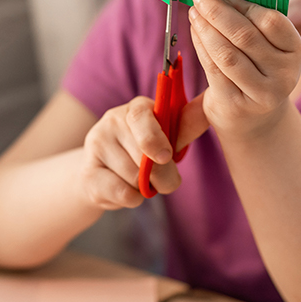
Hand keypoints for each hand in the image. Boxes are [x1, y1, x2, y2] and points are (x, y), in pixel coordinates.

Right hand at [80, 96, 205, 208]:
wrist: (104, 175)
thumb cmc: (145, 152)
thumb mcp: (168, 135)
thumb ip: (188, 123)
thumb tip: (213, 103)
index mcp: (136, 108)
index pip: (140, 116)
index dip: (154, 138)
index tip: (166, 156)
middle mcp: (112, 120)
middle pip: (143, 156)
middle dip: (162, 176)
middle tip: (163, 179)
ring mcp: (96, 145)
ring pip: (134, 177)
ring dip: (145, 187)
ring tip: (139, 179)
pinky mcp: (87, 173)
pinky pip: (121, 192)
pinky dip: (132, 198)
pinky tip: (126, 189)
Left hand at [188, 0, 300, 139]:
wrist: (254, 118)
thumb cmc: (257, 70)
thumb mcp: (267, 48)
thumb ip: (254, 24)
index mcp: (295, 50)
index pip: (271, 21)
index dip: (244, 5)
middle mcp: (284, 74)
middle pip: (245, 36)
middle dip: (218, 12)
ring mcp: (262, 93)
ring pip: (227, 54)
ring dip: (206, 29)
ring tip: (194, 13)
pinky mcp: (238, 105)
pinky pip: (214, 70)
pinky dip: (201, 48)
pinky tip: (195, 33)